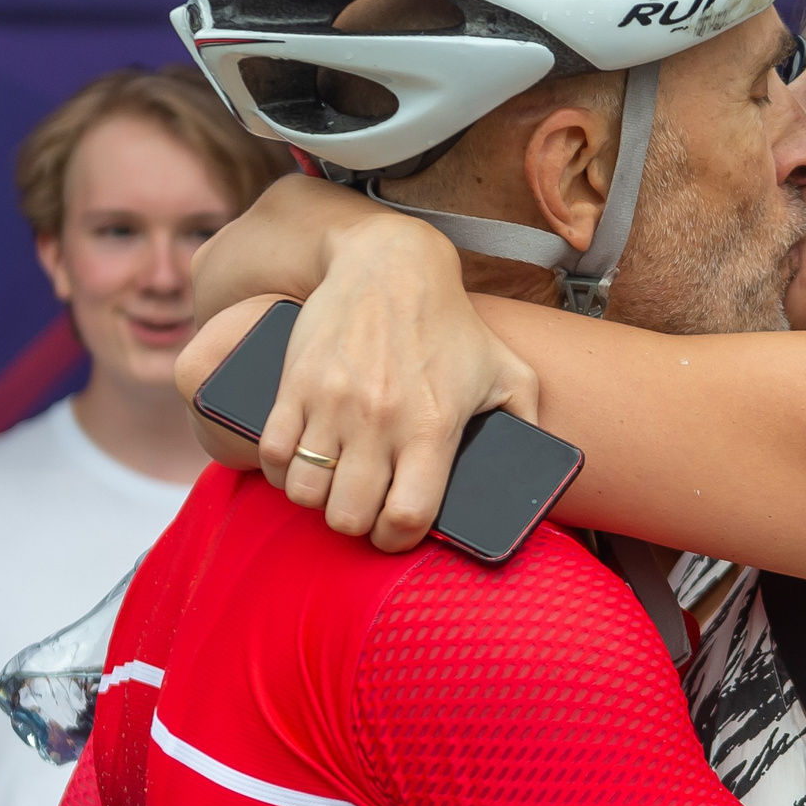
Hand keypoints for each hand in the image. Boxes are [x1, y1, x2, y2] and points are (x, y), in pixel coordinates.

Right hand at [182, 214, 541, 552]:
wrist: (391, 264)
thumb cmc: (451, 324)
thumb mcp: (508, 370)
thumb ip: (527, 424)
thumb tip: (532, 477)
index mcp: (433, 427)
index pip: (407, 518)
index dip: (397, 541)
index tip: (394, 533)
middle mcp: (381, 421)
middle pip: (349, 516)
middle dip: (355, 523)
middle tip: (362, 508)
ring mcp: (333, 403)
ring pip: (306, 492)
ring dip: (317, 498)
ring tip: (331, 485)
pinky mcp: (295, 384)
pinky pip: (272, 454)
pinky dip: (281, 469)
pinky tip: (299, 462)